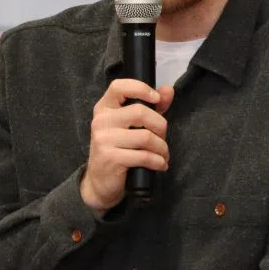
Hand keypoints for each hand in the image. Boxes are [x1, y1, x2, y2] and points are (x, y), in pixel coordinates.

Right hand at [80, 79, 174, 214]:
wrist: (100, 183)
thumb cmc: (119, 150)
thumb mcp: (132, 126)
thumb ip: (151, 107)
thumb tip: (168, 90)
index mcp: (105, 108)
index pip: (119, 87)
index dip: (141, 88)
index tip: (156, 99)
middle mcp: (101, 121)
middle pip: (140, 112)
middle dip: (160, 127)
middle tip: (162, 138)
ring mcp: (104, 139)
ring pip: (146, 136)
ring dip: (161, 148)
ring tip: (163, 155)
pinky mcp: (110, 158)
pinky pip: (144, 156)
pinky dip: (158, 161)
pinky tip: (160, 165)